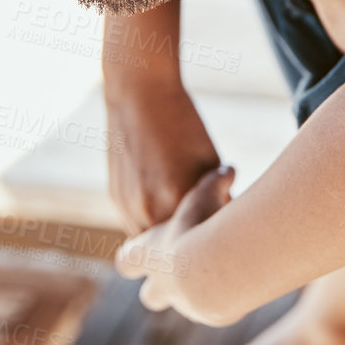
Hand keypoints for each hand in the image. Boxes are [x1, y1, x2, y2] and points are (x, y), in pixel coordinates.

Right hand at [106, 78, 220, 234]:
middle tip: (208, 232)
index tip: (228, 234)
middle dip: (191, 242)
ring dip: (168, 241)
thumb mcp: (210, 160)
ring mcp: (128, 206)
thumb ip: (216, 198)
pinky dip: (152, 224)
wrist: (140, 95)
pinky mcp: (116, 199)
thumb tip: (224, 226)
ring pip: (152, 244)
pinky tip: (166, 207)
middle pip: (175, 249)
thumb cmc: (184, 124)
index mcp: (178, 201)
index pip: (202, 239)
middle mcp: (149, 210)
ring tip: (186, 224)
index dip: (215, 239)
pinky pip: (136, 226)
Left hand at [116, 165, 235, 319]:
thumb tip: (228, 170)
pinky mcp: (215, 315)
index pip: (126, 260)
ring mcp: (188, 305)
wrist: (215, 271)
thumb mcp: (207, 192)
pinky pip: (216, 307)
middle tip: (184, 265)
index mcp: (149, 255)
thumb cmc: (201, 226)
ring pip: (187, 303)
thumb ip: (215, 180)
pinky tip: (243, 274)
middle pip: (150, 296)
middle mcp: (163, 285)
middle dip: (161, 285)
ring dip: (201, 287)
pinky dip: (226, 293)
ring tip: (225, 263)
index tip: (147, 244)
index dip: (134, 253)